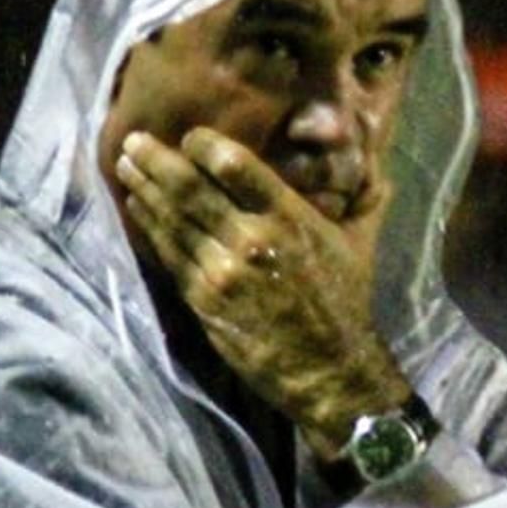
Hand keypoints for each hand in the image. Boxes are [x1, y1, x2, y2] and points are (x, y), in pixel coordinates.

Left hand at [115, 127, 410, 456]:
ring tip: (127, 167)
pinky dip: (151, 228)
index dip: (204, 145)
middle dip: (158, 161)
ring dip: (145, 190)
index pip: (235, 165)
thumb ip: (365, 203)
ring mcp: (224, 270)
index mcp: (291, 217)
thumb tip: (379, 173)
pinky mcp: (205, 300)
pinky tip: (138, 210)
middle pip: (191, 188)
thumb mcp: (359, 246)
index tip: (191, 136)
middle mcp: (253, 238)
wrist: (330, 371)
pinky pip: (170, 255)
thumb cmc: (346, 305)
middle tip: (134, 141)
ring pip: (173, 219)